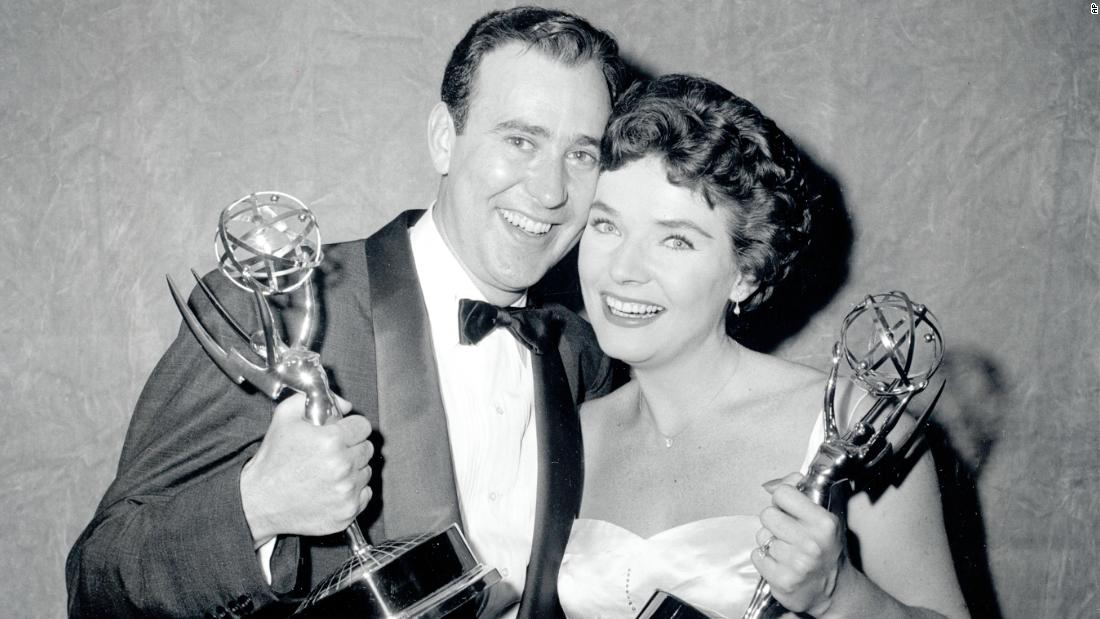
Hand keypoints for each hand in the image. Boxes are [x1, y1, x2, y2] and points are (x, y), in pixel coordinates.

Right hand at [240, 393, 372, 545]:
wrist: (259, 500)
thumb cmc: (272, 460)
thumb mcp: (285, 416)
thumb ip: (316, 399)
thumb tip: (345, 405)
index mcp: (331, 441)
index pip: (363, 426)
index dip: (351, 427)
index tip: (342, 433)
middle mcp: (343, 466)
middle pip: (367, 448)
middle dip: (352, 447)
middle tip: (332, 453)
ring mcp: (346, 491)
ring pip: (366, 471)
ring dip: (353, 469)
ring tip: (328, 472)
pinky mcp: (347, 512)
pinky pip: (365, 494)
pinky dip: (354, 491)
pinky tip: (333, 488)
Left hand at [751, 472, 845, 615]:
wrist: (833, 591)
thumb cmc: (825, 550)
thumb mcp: (823, 517)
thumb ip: (799, 493)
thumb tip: (770, 484)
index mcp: (824, 523)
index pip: (783, 493)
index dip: (782, 500)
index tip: (789, 509)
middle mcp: (811, 543)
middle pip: (767, 514)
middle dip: (774, 522)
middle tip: (788, 533)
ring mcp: (797, 564)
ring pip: (761, 536)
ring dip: (770, 543)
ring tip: (787, 551)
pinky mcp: (782, 581)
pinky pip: (757, 555)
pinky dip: (765, 559)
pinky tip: (780, 563)